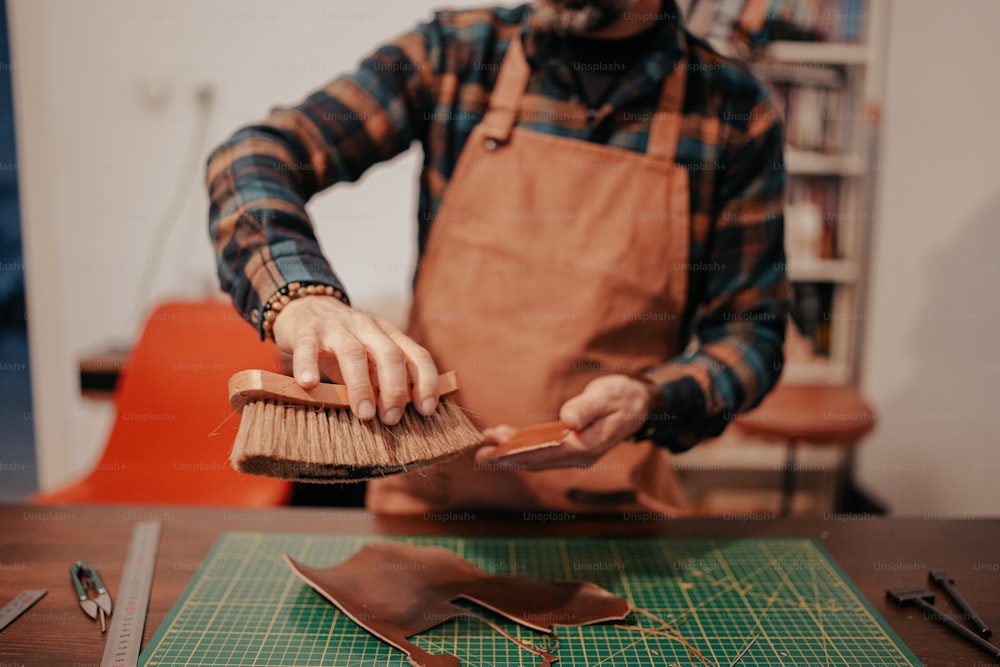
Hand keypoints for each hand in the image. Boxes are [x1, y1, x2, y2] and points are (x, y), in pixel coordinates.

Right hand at [271, 295, 439, 424]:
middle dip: (394, 388)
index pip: (417, 356)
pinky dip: (309, 365)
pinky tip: (309, 384)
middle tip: (391, 418)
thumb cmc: (343, 343)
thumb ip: (384, 379)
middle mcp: (368, 328)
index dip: (426, 382)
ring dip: (361, 385)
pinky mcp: (306, 330)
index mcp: (389, 335)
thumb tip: (402, 413)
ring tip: (363, 414)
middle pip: (390, 354)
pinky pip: (309, 347)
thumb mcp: (370, 356)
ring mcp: (337, 327)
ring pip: (353, 352)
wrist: (304, 306)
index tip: (426, 410)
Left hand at [475, 374, 653, 469]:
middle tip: (480, 456)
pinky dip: (521, 447)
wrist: (638, 404)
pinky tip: (504, 440)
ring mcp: (574, 454)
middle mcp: (579, 456)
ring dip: (510, 454)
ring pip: (537, 458)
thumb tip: (568, 419)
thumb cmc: (622, 397)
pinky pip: (541, 451)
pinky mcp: (569, 447)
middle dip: (507, 459)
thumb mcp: (608, 396)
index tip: (499, 452)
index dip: (521, 453)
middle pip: (538, 460)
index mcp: (588, 446)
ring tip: (486, 446)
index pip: (548, 453)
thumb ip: (588, 408)